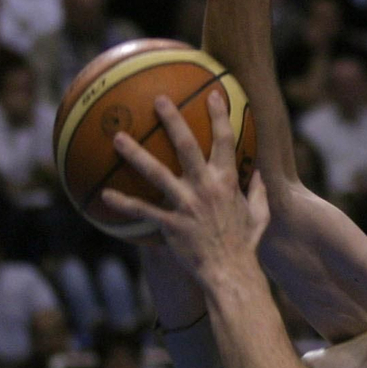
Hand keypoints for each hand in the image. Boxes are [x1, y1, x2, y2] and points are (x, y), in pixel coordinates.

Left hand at [100, 91, 269, 281]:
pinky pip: (143, 210)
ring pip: (156, 172)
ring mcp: (186, 204)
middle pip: (187, 145)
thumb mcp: (259, 215)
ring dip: (135, 153)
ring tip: (117, 137)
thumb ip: (259, 192)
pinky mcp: (171, 224)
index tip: (213, 94)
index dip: (220, 115)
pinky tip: (105, 195)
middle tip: (158, 99)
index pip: (226, 140)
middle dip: (173, 119)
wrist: (231, 273)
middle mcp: (206, 187)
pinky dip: (124, 203)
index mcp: (228, 181)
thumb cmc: (245, 245)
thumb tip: (260, 174)